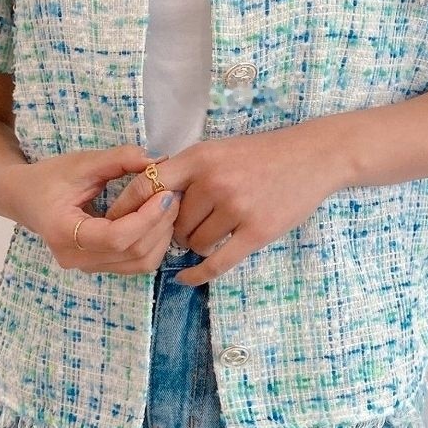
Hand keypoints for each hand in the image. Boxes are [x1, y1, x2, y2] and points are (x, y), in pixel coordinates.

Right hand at [0, 146, 180, 274]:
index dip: (147, 218)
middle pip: (132, 253)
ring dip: (161, 236)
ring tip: (169, 206)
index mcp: (64, 233)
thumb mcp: (81, 162)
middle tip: (175, 195)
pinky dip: (154, 243)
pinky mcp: (99, 266)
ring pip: (139, 263)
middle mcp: (75, 258)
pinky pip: (135, 264)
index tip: (165, 194)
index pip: (115, 237)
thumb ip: (118, 159)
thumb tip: (157, 161)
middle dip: (160, 225)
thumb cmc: (49, 177)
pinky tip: (158, 219)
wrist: (25, 197)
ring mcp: (87, 267)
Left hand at [104, 125, 333, 285]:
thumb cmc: (261, 154)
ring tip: (212, 231)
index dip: (128, 207)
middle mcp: (214, 182)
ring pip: (195, 242)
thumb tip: (148, 197)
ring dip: (196, 244)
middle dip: (175, 229)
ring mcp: (236, 208)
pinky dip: (197, 273)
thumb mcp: (218, 149)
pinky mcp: (257, 231)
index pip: (148, 185)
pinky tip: (185, 278)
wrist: (311, 157)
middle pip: (173, 222)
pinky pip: (217, 262)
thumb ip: (186, 170)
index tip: (116, 222)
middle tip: (188, 226)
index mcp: (200, 157)